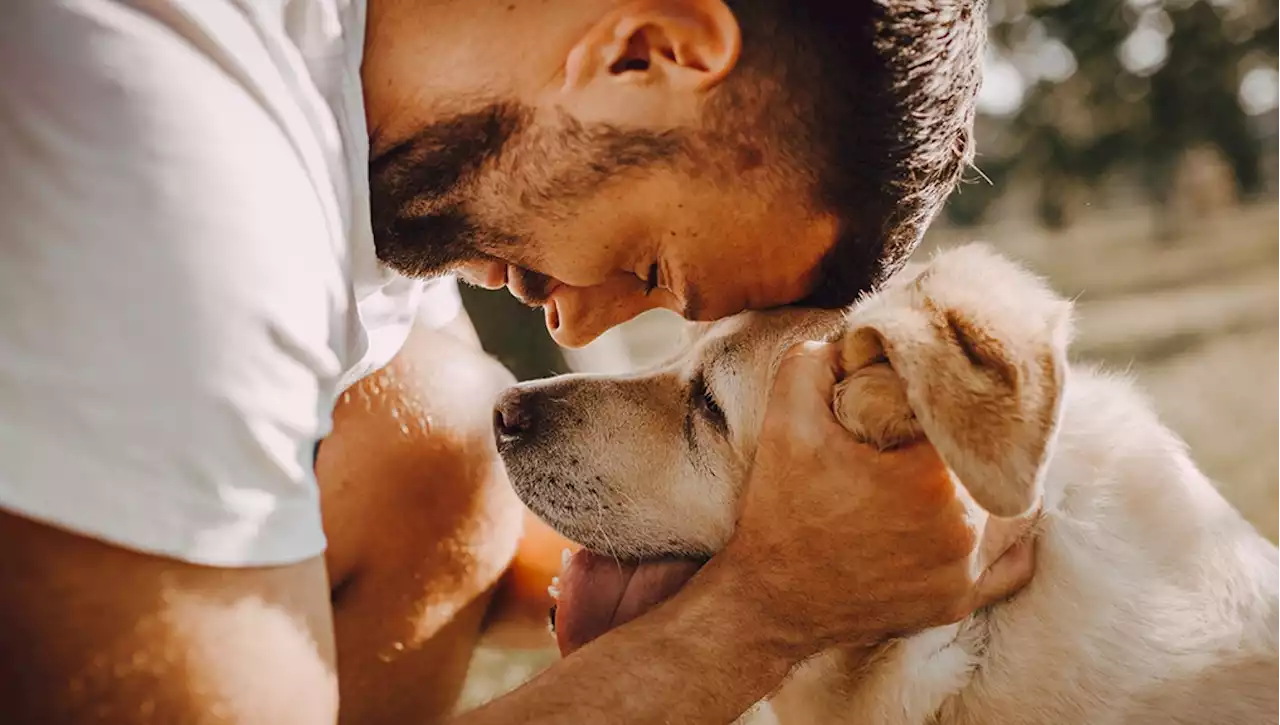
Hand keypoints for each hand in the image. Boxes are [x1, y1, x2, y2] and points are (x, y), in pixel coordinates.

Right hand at [720, 341, 1034, 658]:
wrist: (770, 600)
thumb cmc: (780, 510)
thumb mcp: (786, 420)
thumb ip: (817, 360)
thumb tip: (857, 338)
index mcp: (930, 478)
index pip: (972, 416)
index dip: (956, 397)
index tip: (935, 391)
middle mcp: (962, 529)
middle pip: (999, 461)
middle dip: (975, 440)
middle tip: (947, 426)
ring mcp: (965, 572)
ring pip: (1016, 510)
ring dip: (995, 483)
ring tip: (966, 463)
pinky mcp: (958, 602)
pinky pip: (1012, 564)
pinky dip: (1005, 537)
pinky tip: (982, 513)